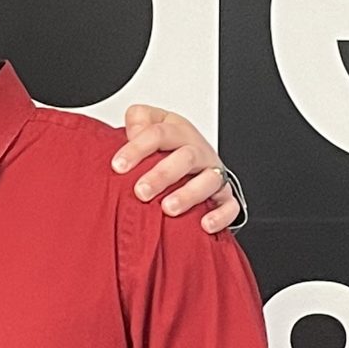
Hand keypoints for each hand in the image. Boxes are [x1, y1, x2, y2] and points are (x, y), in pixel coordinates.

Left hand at [114, 106, 242, 233]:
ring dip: (188, 194)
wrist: (197, 162)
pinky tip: (204, 225)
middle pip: (185, 157)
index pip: (159, 133)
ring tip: (168, 208)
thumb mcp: (151, 126)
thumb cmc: (169, 148)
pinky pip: (230, 206)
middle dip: (162, 175)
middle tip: (141, 191)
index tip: (118, 166)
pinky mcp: (225, 196)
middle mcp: (199, 151)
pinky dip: (219, 215)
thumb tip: (132, 131)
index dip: (137, 148)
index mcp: (179, 132)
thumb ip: (138, 122)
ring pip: (209, 180)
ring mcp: (214, 173)